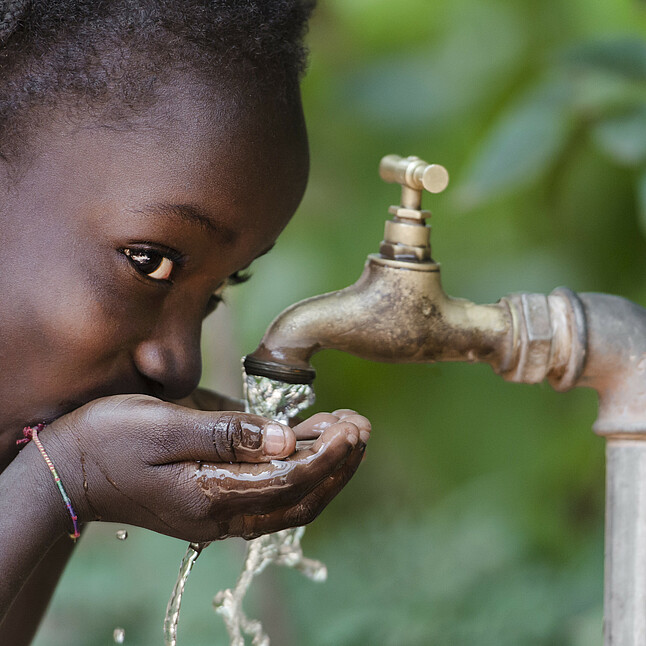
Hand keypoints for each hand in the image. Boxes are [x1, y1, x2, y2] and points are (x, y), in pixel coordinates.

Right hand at [40, 396, 369, 541]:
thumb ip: (225, 434)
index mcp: (210, 496)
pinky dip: (300, 472)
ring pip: (290, 501)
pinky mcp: (215, 502)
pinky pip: (271, 494)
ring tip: (349, 432)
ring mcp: (218, 514)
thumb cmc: (110, 440)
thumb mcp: (164, 425)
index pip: (289, 481)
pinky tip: (312, 444)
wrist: (70, 470)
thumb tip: (283, 439)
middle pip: (299, 498)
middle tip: (361, 427)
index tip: (351, 426)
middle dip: (337, 464)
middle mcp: (220, 515)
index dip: (326, 455)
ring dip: (324, 469)